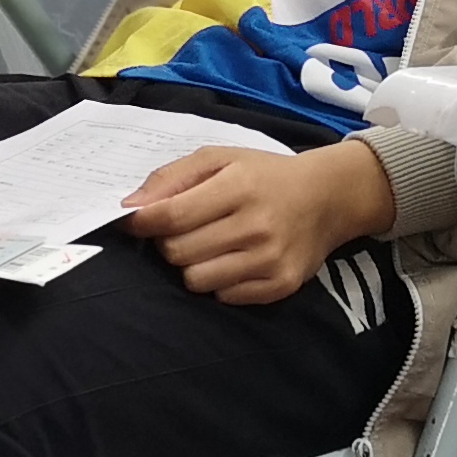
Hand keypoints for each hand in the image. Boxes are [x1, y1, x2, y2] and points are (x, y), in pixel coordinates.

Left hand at [125, 139, 393, 304]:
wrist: (327, 198)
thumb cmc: (263, 175)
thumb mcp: (219, 158)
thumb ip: (171, 177)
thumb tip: (130, 207)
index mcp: (238, 187)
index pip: (171, 216)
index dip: (143, 222)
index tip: (134, 221)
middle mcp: (256, 225)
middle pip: (178, 252)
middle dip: (169, 242)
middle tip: (185, 230)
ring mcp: (270, 260)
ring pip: (196, 280)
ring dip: (192, 264)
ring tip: (209, 246)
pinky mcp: (280, 285)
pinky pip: (223, 297)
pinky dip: (218, 282)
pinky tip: (233, 260)